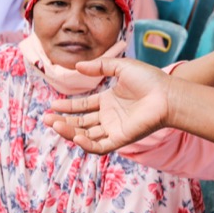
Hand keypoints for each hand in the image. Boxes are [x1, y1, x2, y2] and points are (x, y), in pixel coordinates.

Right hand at [45, 57, 172, 153]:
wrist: (167, 94)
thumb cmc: (149, 79)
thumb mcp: (121, 67)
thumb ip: (99, 66)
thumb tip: (77, 66)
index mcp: (109, 102)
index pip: (83, 107)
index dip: (67, 107)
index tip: (52, 106)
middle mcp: (110, 117)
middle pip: (81, 123)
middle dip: (63, 122)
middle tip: (47, 119)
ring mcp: (115, 129)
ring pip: (86, 136)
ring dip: (69, 132)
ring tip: (54, 124)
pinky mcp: (121, 139)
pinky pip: (100, 146)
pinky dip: (86, 144)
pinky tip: (75, 135)